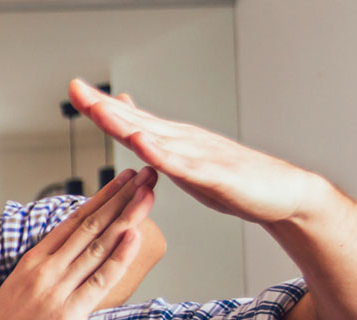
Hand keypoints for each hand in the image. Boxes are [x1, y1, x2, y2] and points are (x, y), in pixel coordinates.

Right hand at [0, 166, 156, 319]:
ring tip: (148, 194)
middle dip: (122, 197)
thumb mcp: (23, 290)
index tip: (124, 180)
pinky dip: (118, 257)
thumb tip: (75, 261)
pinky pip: (99, 281)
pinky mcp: (68, 314)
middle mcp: (46, 270)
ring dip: (127, 217)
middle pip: (91, 225)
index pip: (75, 221)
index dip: (103, 197)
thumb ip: (50, 273)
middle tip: (146, 174)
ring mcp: (57, 291)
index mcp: (34, 261)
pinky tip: (134, 236)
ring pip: (98, 245)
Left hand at [70, 79, 326, 225]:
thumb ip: (160, 144)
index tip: (74, 90)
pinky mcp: (214, 175)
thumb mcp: (186, 161)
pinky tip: (142, 143)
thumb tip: (134, 126)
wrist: (282, 194)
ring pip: (155, 138)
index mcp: (173, 141)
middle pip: (136, 121)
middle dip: (104, 106)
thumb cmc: (233, 181)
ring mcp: (198, 155)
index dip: (101, 105)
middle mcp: (183, 141)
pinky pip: (183, 165)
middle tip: (76, 89)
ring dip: (126, 123)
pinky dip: (160, 154)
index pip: (130, 119)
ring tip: (99, 109)